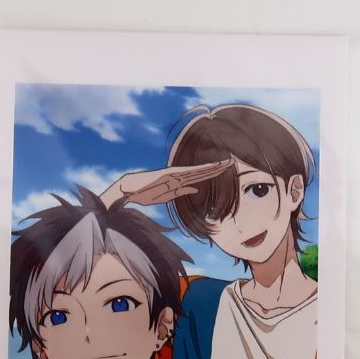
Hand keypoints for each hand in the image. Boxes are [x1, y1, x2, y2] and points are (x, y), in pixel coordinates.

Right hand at [104, 159, 233, 207]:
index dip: (213, 172)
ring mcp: (172, 173)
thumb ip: (181, 192)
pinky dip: (196, 171)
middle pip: (201, 171)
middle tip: (232, 162)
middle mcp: (178, 174)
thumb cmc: (145, 193)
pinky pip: (184, 173)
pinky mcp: (166, 174)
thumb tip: (196, 191)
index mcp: (179, 181)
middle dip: (216, 167)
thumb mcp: (167, 196)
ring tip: (225, 163)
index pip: (200, 176)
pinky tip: (206, 169)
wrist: (127, 190)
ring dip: (210, 167)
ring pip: (196, 170)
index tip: (226, 169)